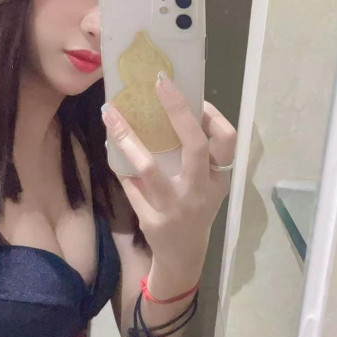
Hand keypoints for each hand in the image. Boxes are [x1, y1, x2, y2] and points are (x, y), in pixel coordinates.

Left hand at [102, 74, 236, 281]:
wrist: (184, 254)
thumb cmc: (195, 208)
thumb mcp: (207, 184)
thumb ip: (196, 155)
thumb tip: (170, 107)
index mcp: (219, 177)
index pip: (228, 139)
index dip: (213, 114)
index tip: (193, 92)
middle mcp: (200, 190)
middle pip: (194, 144)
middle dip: (178, 109)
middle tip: (159, 82)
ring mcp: (175, 206)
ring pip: (149, 166)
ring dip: (127, 136)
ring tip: (109, 113)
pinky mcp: (152, 219)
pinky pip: (130, 184)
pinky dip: (119, 163)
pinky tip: (109, 144)